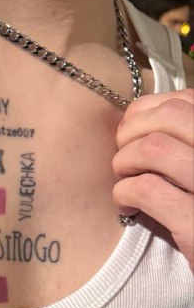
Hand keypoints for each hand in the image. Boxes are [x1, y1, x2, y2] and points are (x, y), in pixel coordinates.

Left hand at [112, 89, 192, 270]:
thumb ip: (184, 145)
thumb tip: (136, 121)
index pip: (185, 100)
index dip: (146, 112)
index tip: (130, 134)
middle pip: (168, 117)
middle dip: (131, 134)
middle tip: (122, 160)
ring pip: (154, 148)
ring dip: (125, 163)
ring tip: (123, 183)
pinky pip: (147, 190)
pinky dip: (125, 194)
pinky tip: (126, 208)